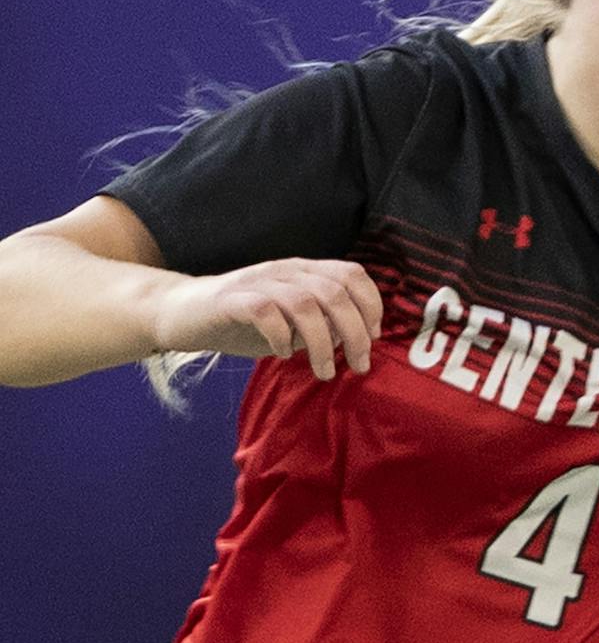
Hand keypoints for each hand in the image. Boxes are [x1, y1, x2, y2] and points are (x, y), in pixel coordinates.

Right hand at [149, 258, 383, 380]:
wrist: (180, 313)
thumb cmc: (242, 321)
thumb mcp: (290, 323)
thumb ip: (321, 327)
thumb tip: (354, 342)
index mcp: (304, 271)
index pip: (352, 275)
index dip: (371, 304)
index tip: (375, 337)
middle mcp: (285, 271)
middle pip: (335, 292)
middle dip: (356, 331)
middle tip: (359, 365)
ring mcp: (258, 282)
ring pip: (306, 303)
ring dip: (323, 342)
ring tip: (324, 371)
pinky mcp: (231, 300)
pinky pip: (265, 312)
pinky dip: (281, 336)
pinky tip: (283, 354)